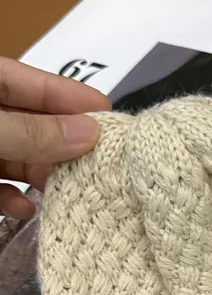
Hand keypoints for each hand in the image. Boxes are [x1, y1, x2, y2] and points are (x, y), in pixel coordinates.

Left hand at [0, 56, 110, 218]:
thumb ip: (32, 133)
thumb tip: (91, 133)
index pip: (38, 84)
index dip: (76, 101)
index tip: (116, 124)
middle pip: (33, 125)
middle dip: (65, 148)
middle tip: (101, 168)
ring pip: (17, 158)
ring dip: (41, 177)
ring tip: (68, 193)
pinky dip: (11, 199)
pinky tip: (25, 209)